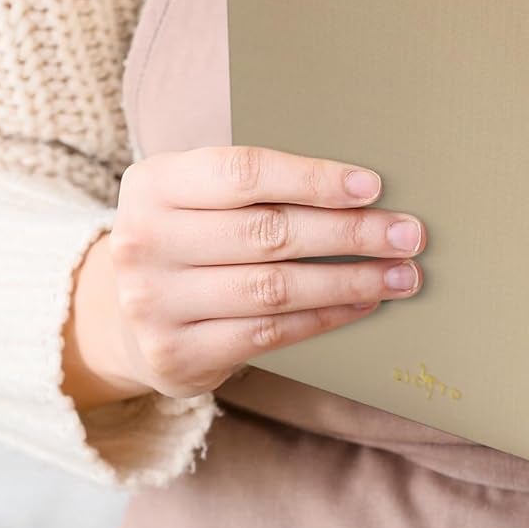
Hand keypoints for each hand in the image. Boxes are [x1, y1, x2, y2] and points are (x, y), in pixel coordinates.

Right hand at [63, 145, 426, 407]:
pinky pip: (269, 333)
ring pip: (275, 288)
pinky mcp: (177, 354)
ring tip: (400, 275)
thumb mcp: (195, 198)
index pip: (244, 173)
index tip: (372, 186)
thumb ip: (255, 189)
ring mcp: (155, 303)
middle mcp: (144, 242)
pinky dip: (324, 317)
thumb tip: (359, 189)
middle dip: (349, 233)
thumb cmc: (186, 242)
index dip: (313, 179)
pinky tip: (362, 304)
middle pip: (268, 233)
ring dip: (349, 280)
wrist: (121, 319)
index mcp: (152, 184)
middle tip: (408, 234)